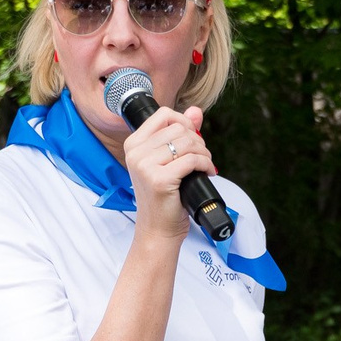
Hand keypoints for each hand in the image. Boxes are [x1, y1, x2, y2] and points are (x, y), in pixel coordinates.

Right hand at [120, 104, 213, 239]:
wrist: (157, 229)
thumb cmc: (162, 197)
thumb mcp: (167, 162)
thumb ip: (180, 134)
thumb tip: (196, 111)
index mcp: (133, 145)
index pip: (163, 114)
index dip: (184, 121)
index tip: (193, 137)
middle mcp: (135, 153)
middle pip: (178, 128)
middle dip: (197, 141)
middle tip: (202, 157)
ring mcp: (145, 166)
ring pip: (187, 143)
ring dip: (204, 153)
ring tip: (205, 165)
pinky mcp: (159, 179)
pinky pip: (191, 160)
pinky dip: (205, 164)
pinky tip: (207, 172)